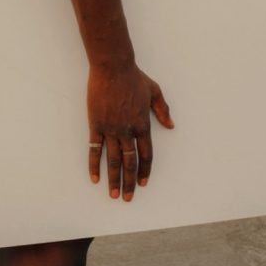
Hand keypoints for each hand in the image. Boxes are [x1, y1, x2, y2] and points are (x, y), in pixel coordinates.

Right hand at [87, 61, 173, 201]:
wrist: (113, 68)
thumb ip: (163, 110)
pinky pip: (94, 149)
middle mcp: (127, 131)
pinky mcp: (96, 125)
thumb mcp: (155, 92)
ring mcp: (111, 129)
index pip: (146, 154)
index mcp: (143, 124)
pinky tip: (95, 178)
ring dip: (113, 179)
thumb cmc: (134, 78)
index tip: (143, 183)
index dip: (144, 170)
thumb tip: (171, 125)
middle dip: (129, 182)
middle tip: (127, 198)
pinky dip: (94, 165)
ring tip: (113, 194)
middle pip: (129, 162)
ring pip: (113, 160)